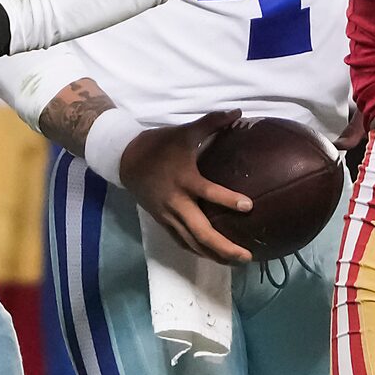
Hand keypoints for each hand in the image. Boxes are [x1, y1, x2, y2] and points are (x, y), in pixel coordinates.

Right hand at [118, 111, 255, 264]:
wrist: (125, 160)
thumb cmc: (159, 145)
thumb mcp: (184, 132)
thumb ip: (212, 122)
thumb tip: (238, 112)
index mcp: (184, 180)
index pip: (208, 193)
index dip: (228, 200)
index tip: (249, 206)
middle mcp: (176, 203)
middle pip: (200, 232)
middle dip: (224, 246)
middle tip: (248, 255)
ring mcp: (168, 216)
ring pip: (192, 242)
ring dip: (214, 255)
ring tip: (237, 261)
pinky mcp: (162, 222)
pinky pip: (181, 241)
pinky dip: (198, 251)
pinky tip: (214, 257)